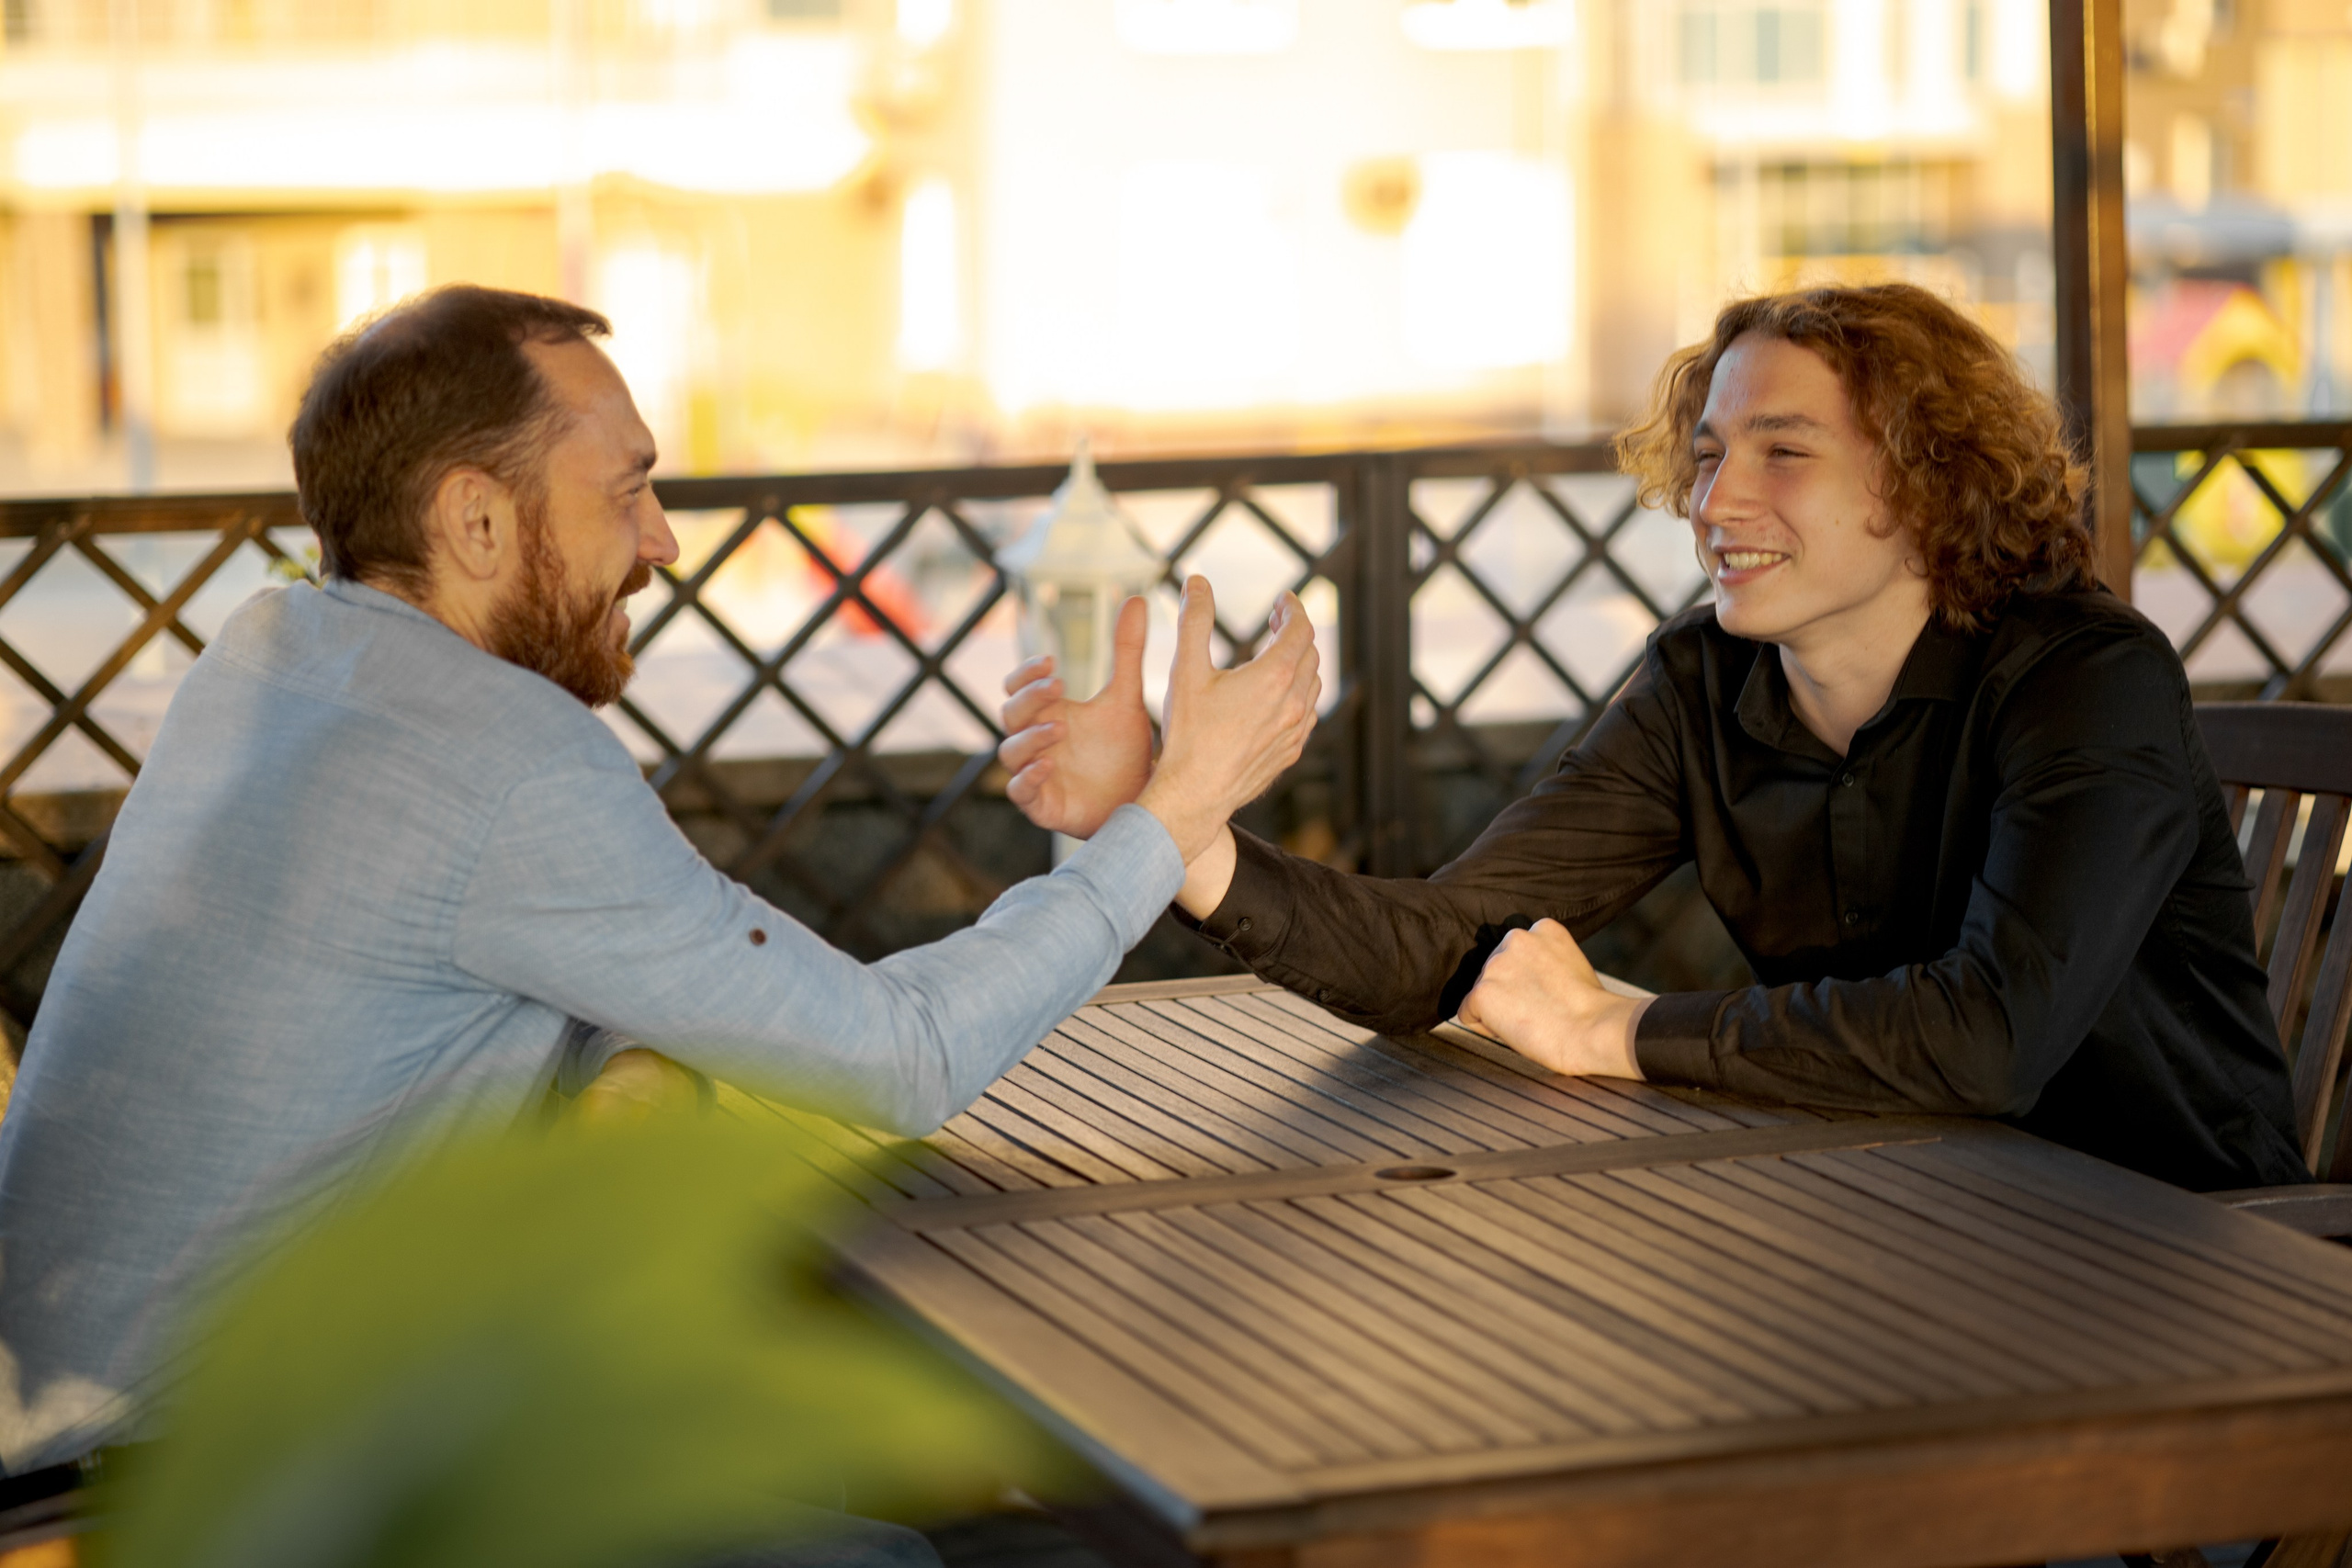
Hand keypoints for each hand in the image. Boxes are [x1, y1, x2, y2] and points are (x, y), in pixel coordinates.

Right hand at [997, 595, 1154, 838]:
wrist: (1144, 802)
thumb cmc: (1126, 752)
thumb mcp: (1127, 697)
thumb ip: (1127, 650)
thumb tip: (1138, 598)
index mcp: (1049, 713)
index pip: (1019, 687)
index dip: (1026, 674)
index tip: (1051, 661)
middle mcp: (1035, 741)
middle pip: (1009, 714)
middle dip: (1028, 698)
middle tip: (1057, 685)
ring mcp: (1035, 774)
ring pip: (1009, 753)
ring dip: (1029, 738)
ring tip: (1060, 728)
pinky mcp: (1042, 804)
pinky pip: (1020, 791)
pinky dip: (1028, 778)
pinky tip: (1048, 765)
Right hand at [1136, 577, 1319, 865]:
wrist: (1194, 794)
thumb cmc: (1188, 733)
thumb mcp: (1185, 669)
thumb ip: (1193, 621)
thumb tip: (1197, 582)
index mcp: (1274, 677)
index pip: (1301, 629)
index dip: (1293, 609)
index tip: (1282, 600)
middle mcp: (1294, 703)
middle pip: (1310, 654)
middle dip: (1295, 633)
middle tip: (1275, 622)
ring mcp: (1296, 732)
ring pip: (1312, 685)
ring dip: (1299, 664)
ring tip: (1276, 655)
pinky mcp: (1290, 753)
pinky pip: (1306, 715)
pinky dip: (1298, 695)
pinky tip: (1276, 697)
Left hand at [1457, 920, 1648, 1079]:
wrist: (1595, 1029)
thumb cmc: (1591, 1010)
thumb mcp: (1572, 965)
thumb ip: (1544, 962)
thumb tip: (1525, 980)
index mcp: (1542, 928)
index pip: (1516, 955)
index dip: (1528, 981)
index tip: (1549, 995)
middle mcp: (1515, 938)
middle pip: (1496, 972)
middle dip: (1510, 994)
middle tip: (1540, 1012)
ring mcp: (1496, 965)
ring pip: (1483, 993)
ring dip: (1500, 1011)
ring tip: (1533, 1021)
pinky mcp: (1482, 993)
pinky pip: (1468, 1015)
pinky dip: (1487, 1028)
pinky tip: (1516, 1031)